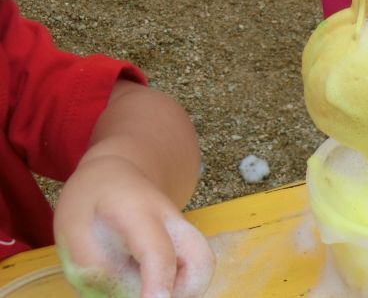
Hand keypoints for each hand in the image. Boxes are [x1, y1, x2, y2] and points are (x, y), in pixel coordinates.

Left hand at [54, 155, 214, 297]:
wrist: (114, 176)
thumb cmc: (89, 203)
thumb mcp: (71, 234)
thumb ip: (96, 270)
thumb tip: (131, 295)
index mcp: (140, 213)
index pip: (158, 252)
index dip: (158, 284)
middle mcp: (173, 222)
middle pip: (202, 261)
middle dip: (186, 293)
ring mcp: (183, 232)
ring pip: (202, 268)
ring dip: (183, 291)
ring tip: (149, 292)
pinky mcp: (183, 243)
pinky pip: (191, 271)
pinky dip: (177, 287)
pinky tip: (150, 287)